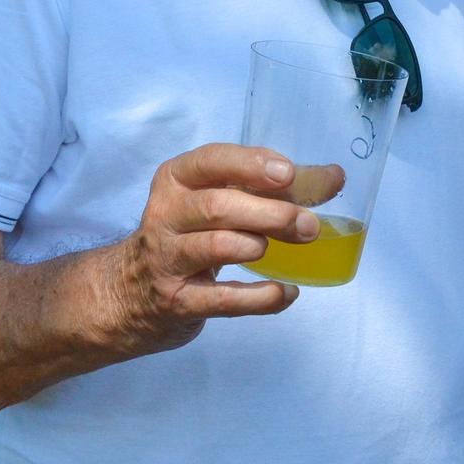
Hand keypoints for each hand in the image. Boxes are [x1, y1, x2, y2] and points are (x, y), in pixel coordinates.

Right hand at [106, 143, 316, 356]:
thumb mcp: (215, 200)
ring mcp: (167, 260)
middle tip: (308, 225)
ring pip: (216, 247)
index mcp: (176, 180)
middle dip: (270, 213)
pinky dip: (261, 297)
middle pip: (218, 207)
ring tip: (289, 249)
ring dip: (259, 246)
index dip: (250, 165)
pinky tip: (286, 292)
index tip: (288, 173)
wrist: (129, 292)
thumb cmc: (187, 235)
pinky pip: (223, 299)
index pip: (211, 161)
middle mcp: (165, 215)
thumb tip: (333, 177)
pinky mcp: (177, 301)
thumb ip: (272, 187)